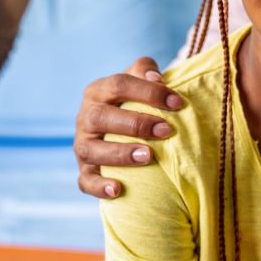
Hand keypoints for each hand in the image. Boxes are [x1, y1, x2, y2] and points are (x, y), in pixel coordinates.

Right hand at [73, 56, 184, 197]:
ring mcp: (82, 145)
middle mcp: (86, 117)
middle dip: (136, 124)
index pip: (119, 85)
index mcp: (98, 91)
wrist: (116, 127)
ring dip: (119, 154)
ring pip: (91, 150)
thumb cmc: (133, 101)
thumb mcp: (138, 81)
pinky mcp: (84, 170)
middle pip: (102, 117)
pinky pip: (85, 181)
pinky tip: (118, 189)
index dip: (149, 92)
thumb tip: (156, 78)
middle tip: (166, 131)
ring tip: (148, 157)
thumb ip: (145, 70)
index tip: (178, 103)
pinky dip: (99, 186)